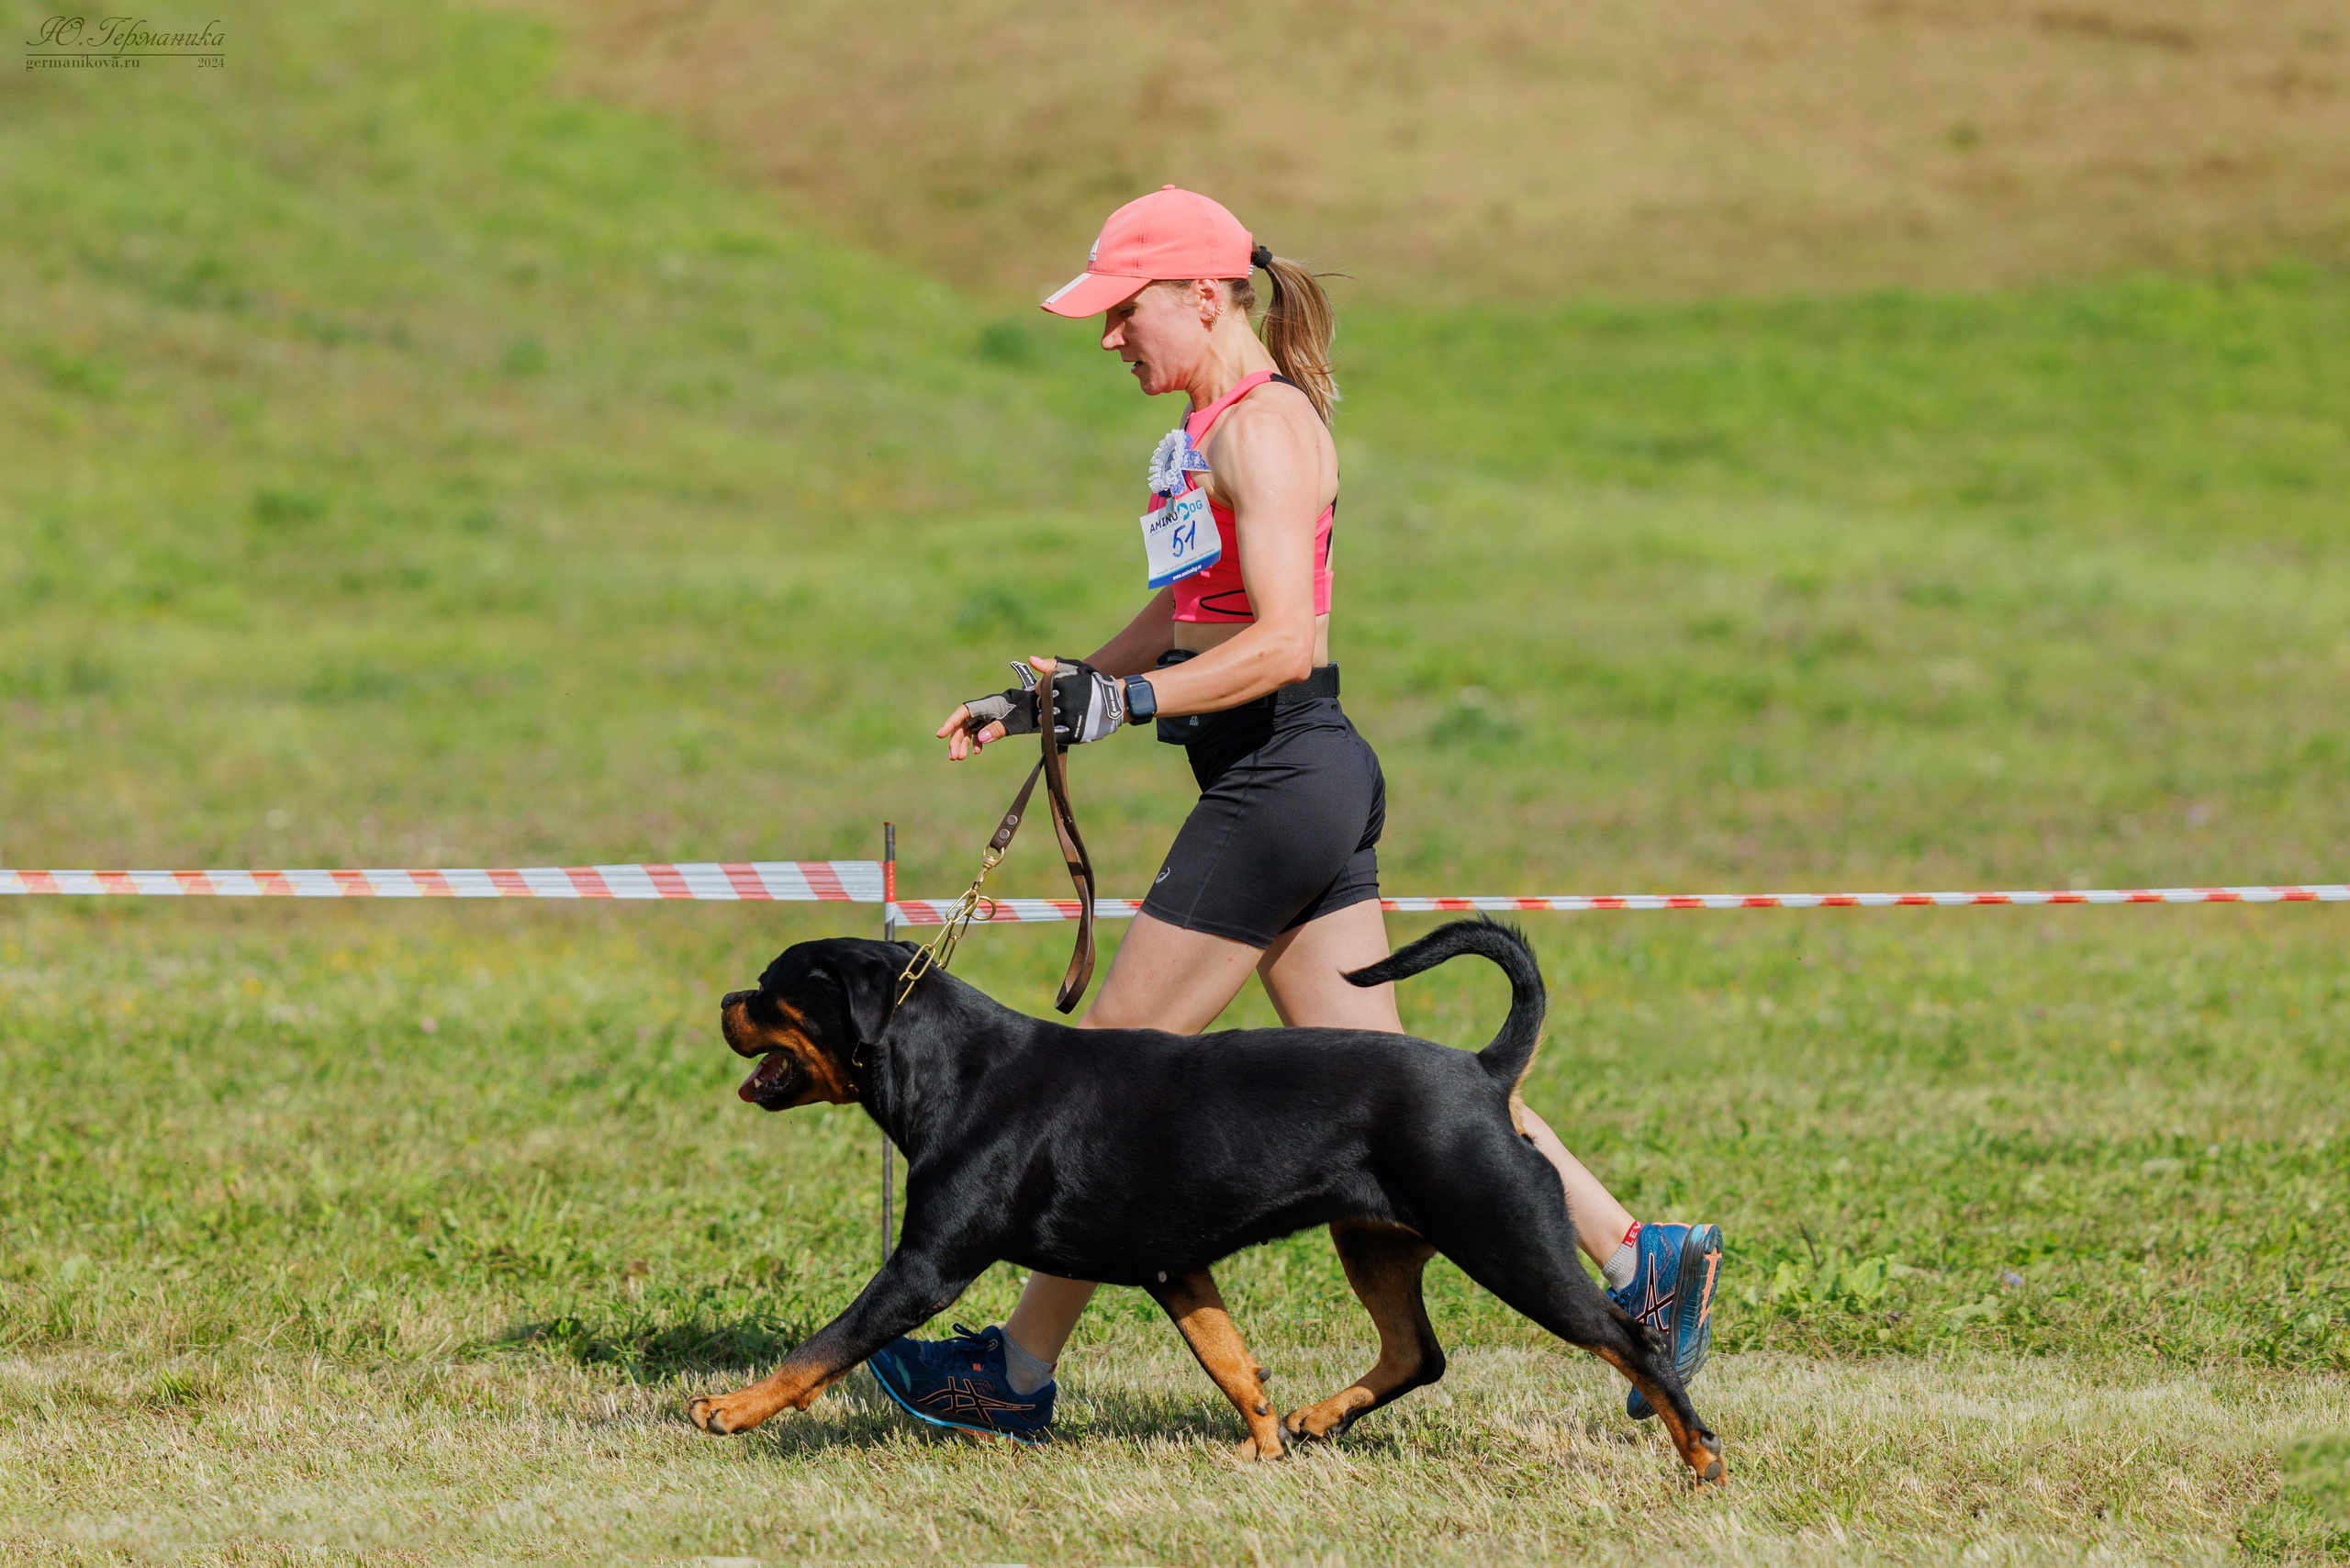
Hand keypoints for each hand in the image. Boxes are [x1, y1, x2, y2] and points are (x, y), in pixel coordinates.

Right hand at [936, 655, 1051, 760]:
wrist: (1049, 706)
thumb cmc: (1035, 710)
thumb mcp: (1018, 721)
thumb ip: (998, 729)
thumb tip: (979, 739)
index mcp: (991, 704)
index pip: (964, 711)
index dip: (951, 722)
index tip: (941, 735)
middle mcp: (989, 708)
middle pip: (965, 723)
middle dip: (957, 739)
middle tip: (954, 757)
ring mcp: (993, 715)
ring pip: (971, 728)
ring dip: (963, 742)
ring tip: (959, 758)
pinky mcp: (999, 721)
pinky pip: (982, 731)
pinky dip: (977, 741)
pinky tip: (977, 752)